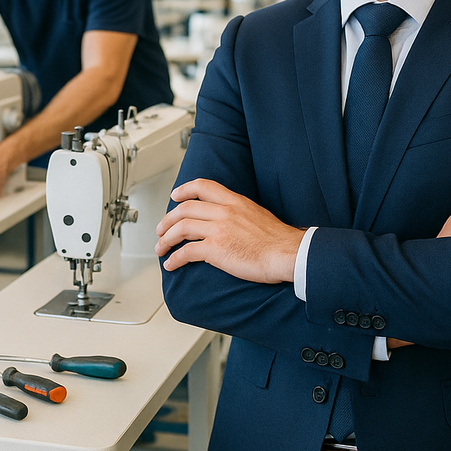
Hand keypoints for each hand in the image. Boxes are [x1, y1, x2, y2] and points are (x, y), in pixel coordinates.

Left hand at [155, 179, 301, 283]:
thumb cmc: (279, 241)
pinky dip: (175, 258)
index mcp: (235, 201)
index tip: (175, 196)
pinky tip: (172, 264)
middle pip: (185, 208)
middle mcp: (225, 211)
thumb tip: (230, 222)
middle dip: (167, 219)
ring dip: (166, 238)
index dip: (184, 190)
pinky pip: (187, 251)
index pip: (203, 186)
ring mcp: (219, 229)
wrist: (289, 253)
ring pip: (181, 228)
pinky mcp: (216, 249)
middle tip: (161, 229)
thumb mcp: (258, 215)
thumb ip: (240, 214)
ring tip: (161, 248)